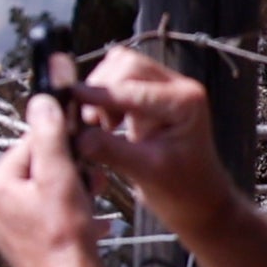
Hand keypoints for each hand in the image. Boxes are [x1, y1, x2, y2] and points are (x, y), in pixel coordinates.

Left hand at [0, 89, 109, 266]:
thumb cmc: (64, 236)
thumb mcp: (60, 176)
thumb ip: (49, 138)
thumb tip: (41, 103)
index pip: (27, 147)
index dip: (59, 146)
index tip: (81, 151)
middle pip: (37, 172)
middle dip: (69, 173)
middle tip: (91, 181)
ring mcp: (8, 229)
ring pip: (46, 196)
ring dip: (74, 194)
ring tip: (91, 204)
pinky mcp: (25, 246)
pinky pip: (50, 220)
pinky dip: (72, 217)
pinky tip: (92, 224)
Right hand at [61, 43, 228, 218]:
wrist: (198, 201)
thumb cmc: (183, 189)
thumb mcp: (145, 171)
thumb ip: (109, 149)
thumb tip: (75, 135)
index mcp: (184, 102)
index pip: (132, 86)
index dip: (97, 95)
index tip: (68, 101)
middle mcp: (178, 88)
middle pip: (127, 65)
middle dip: (102, 90)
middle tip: (94, 122)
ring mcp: (165, 90)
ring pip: (121, 67)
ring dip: (102, 91)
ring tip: (102, 124)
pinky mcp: (151, 96)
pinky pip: (120, 80)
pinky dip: (104, 96)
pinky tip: (106, 123)